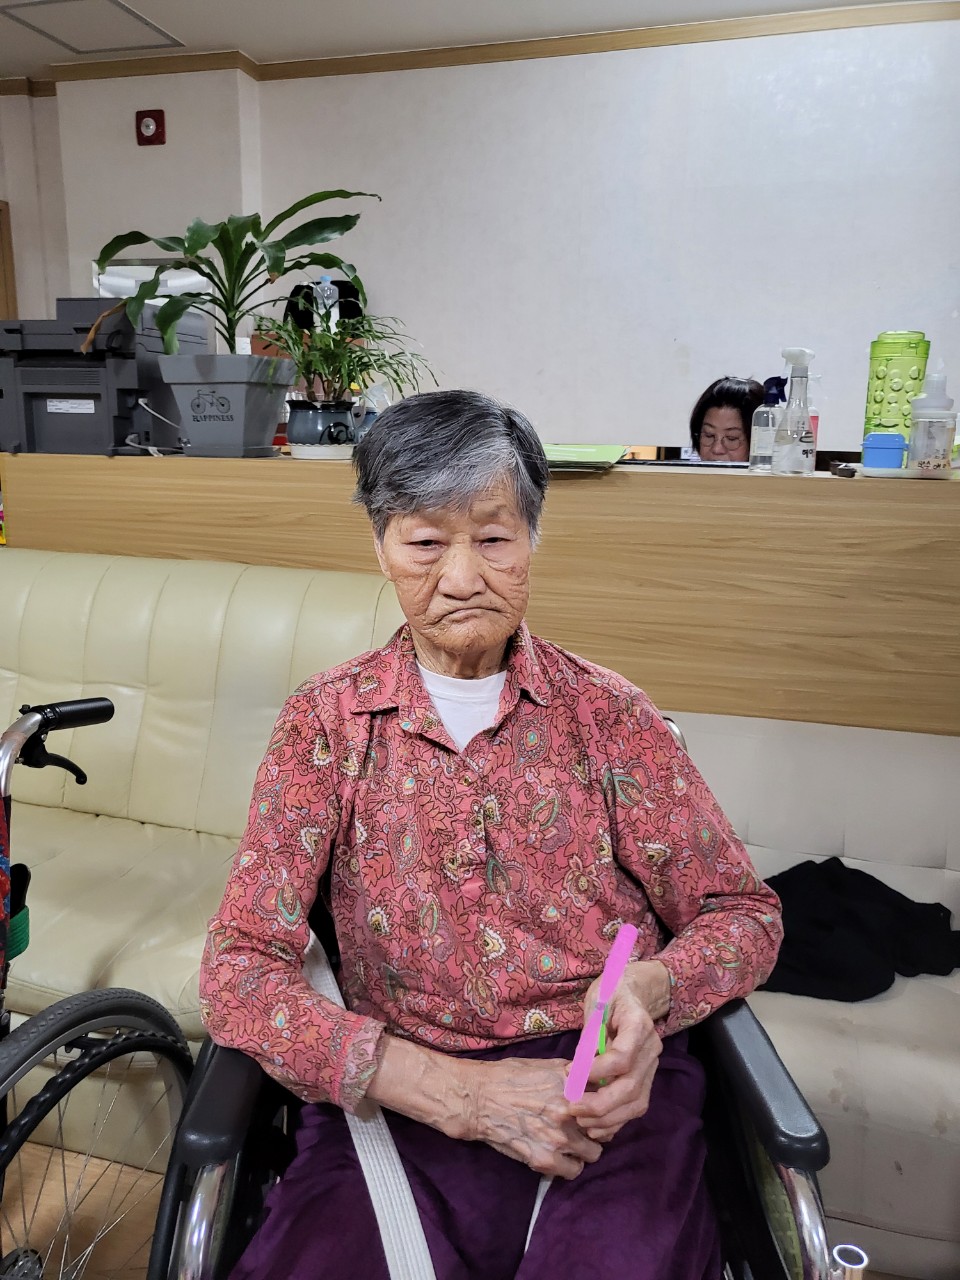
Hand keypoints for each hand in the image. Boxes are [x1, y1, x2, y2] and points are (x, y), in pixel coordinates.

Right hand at [469, 1056, 602, 1179]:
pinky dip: (570, 1165)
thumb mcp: (547, 1065)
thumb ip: (575, 1074)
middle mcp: (570, 1112)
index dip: (603, 1104)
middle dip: (597, 1128)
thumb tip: (596, 1080)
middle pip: (604, 1128)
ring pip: (593, 1153)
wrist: (479, 1099)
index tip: (597, 1108)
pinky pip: (574, 1170)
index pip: (607, 1100)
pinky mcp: (545, 1159)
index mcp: (573, 1086)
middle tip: (586, 1127)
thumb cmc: (510, 1077)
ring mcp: (559, 1138)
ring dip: (585, 1148)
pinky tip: (561, 1156)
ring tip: (573, 1144)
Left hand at [569, 960, 669, 1143]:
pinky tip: (595, 1126)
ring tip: (581, 1121)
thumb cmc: (610, 994)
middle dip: (599, 1104)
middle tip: (571, 1107)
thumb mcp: (596, 1003)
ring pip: (636, 1102)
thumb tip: (577, 1070)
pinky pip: (635, 1106)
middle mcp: (652, 1048)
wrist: (632, 993)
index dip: (596, 1070)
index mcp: (638, 1023)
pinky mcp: (647, 1079)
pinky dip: (616, 1121)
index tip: (569, 1073)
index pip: (623, 1056)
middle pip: (631, 1087)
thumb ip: (590, 1036)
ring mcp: (652, 1066)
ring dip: (607, 1119)